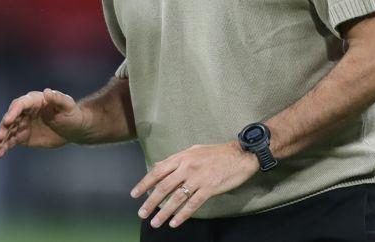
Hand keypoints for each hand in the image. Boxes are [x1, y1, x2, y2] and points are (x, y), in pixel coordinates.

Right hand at [0, 88, 86, 157]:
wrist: (73, 129)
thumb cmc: (72, 113)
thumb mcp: (67, 105)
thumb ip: (58, 99)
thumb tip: (47, 92)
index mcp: (34, 100)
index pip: (20, 104)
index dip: (13, 112)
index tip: (7, 121)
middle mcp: (25, 111)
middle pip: (10, 118)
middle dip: (4, 127)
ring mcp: (23, 124)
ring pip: (9, 130)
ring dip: (1, 139)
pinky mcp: (23, 136)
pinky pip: (11, 141)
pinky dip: (5, 147)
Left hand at [131, 142, 258, 228]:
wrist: (240, 154)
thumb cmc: (216, 153)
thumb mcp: (192, 151)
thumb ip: (175, 160)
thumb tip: (158, 166)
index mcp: (181, 157)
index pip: (157, 171)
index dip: (145, 183)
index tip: (135, 194)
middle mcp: (186, 167)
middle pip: (164, 187)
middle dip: (151, 202)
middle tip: (142, 213)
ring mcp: (198, 179)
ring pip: (176, 198)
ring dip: (164, 212)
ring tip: (155, 222)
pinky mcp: (209, 189)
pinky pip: (193, 204)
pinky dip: (182, 215)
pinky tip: (174, 222)